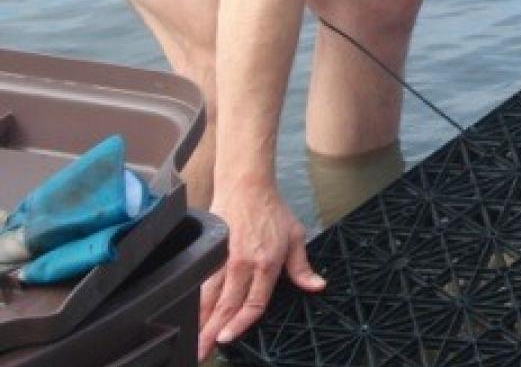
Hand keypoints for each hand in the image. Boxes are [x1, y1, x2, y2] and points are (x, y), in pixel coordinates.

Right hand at [199, 182, 324, 359]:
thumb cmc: (272, 210)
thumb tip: (317, 286)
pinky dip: (193, 300)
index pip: (253, 302)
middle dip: (212, 332)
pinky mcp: (208, 250)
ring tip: (192, 341)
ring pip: (208, 296)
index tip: (228, 339)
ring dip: (199, 320)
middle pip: (226, 305)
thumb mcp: (296, 237)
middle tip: (202, 353)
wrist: (246, 184)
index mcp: (266, 263)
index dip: (240, 324)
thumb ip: (302, 268)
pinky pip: (199, 281)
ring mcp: (222, 257)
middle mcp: (242, 264)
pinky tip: (188, 314)